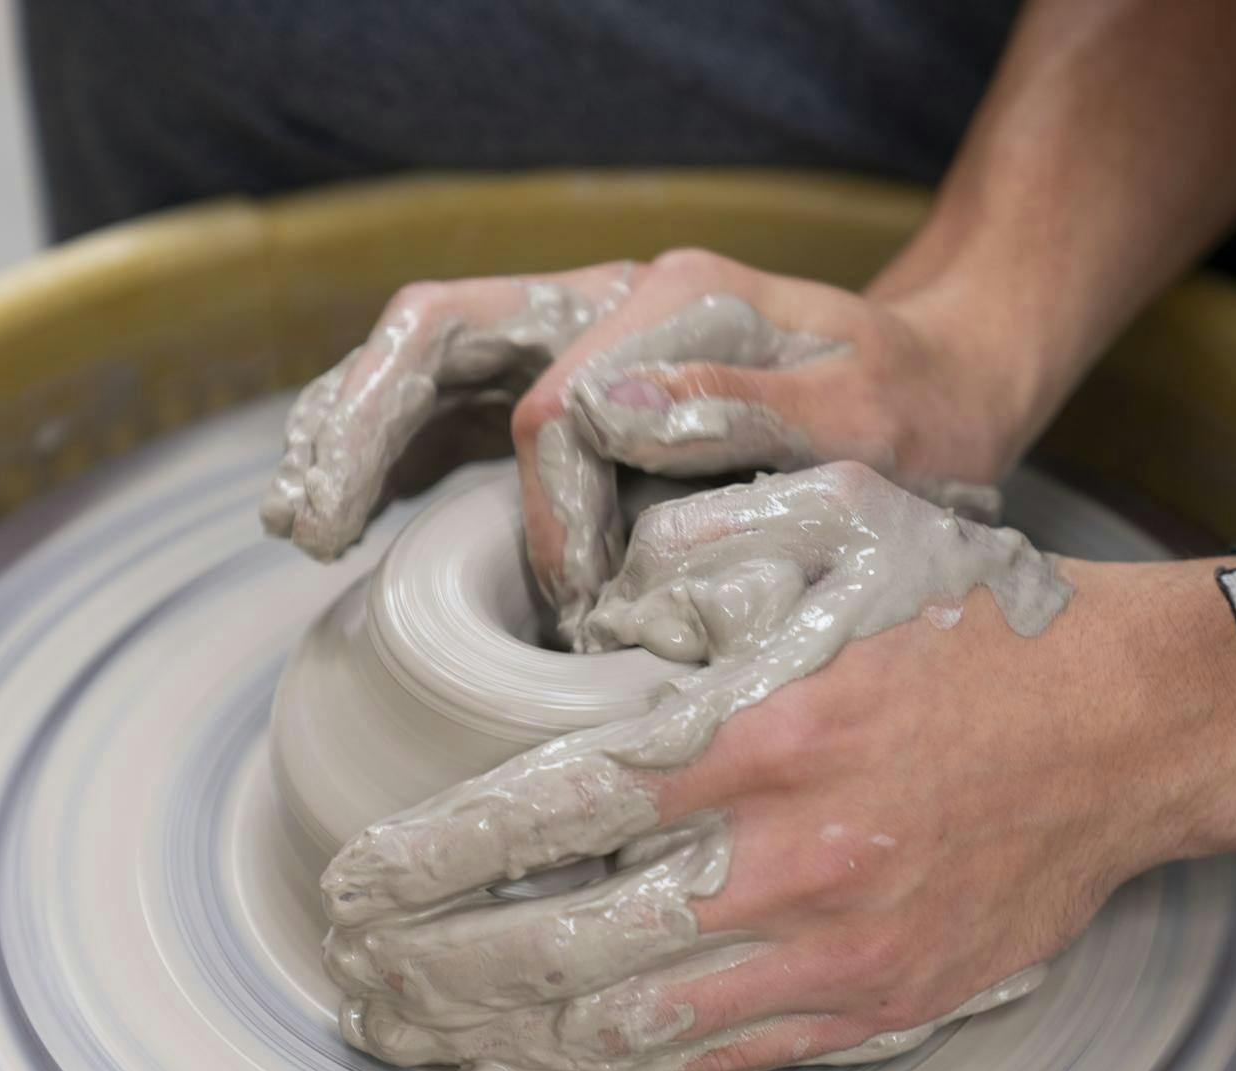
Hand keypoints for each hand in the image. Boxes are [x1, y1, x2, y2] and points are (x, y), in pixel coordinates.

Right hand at [263, 249, 1033, 639]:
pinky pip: (448, 409)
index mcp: (670, 300)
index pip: (553, 409)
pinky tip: (344, 520)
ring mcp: (573, 343)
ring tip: (296, 522)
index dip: (549, 517)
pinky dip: (384, 455)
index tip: (582, 607)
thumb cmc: (913, 410)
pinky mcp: (559, 392)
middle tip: (303, 522)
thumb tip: (603, 412)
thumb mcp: (873, 412)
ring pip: (424, 364)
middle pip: (441, 335)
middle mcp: (604, 305)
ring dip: (348, 433)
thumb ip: (751, 407)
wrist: (939, 387)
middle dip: (360, 424)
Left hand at [317, 463, 1214, 1070]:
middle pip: (565, 940)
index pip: (554, 808)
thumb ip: (691, 568)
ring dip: (491, 1037)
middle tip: (352, 974)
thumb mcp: (834, 529)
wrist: (1132, 724)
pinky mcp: (871, 1006)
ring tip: (400, 1036)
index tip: (355, 882)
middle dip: (436, 967)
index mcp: (766, 729)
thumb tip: (574, 624)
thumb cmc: (972, 618)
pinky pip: (707, 1066)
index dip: (436, 857)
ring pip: (622, 1024)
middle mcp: (790, 855)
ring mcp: (834, 948)